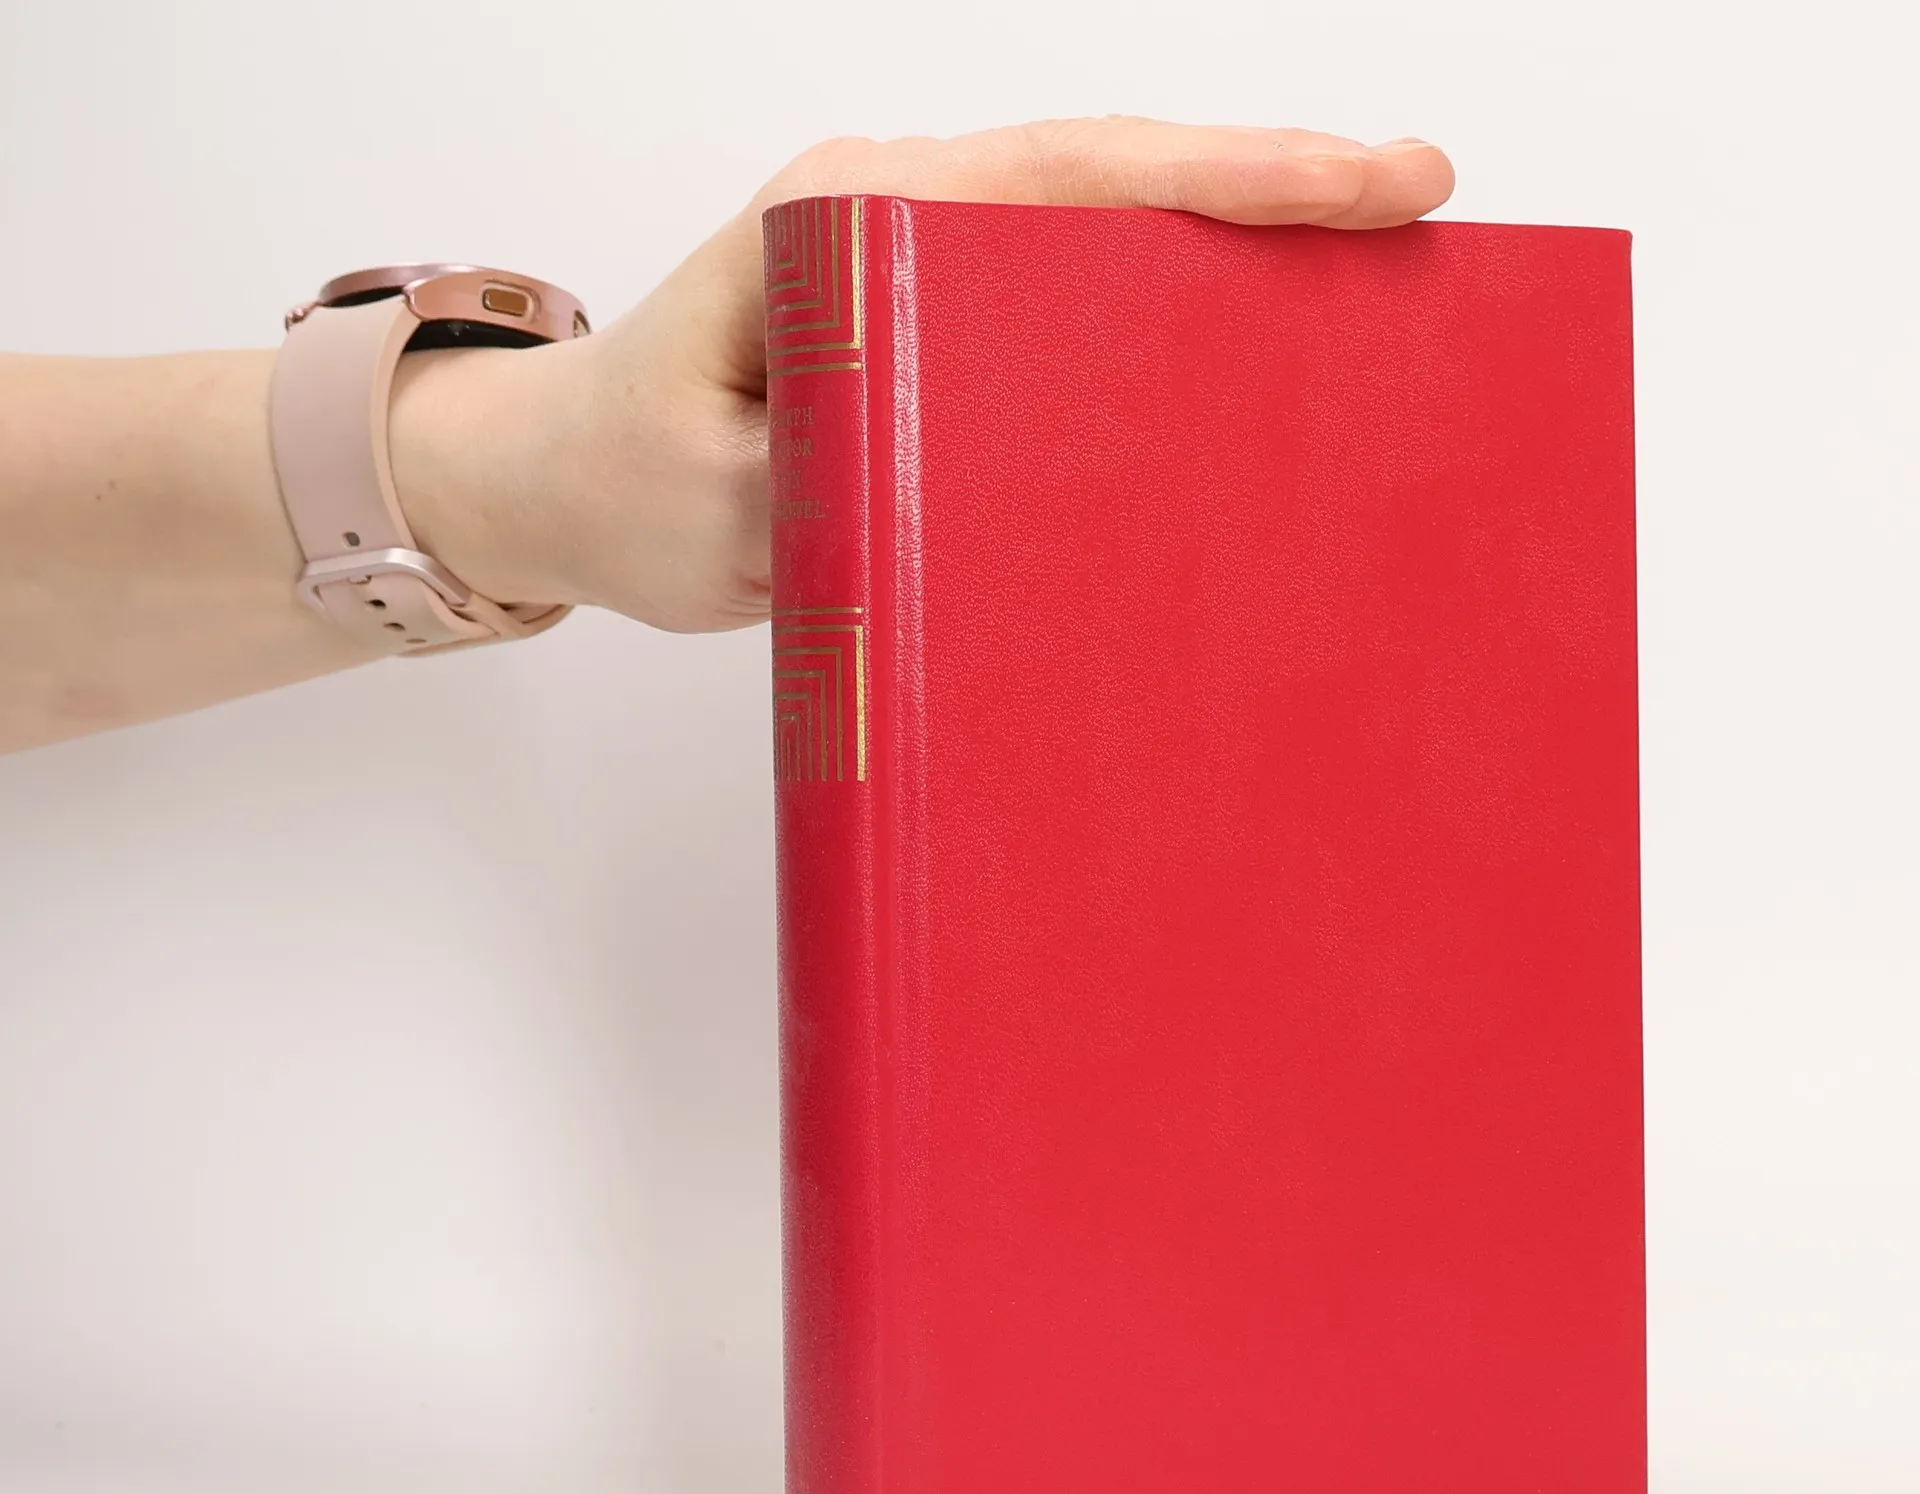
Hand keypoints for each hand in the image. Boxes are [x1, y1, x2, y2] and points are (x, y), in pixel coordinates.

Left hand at [392, 119, 1453, 635]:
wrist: (554, 486)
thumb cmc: (624, 485)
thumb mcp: (730, 508)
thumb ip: (856, 492)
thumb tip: (1010, 501)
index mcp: (848, 215)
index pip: (1072, 179)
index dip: (1228, 177)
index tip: (1366, 183)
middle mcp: (893, 211)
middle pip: (1114, 178)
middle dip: (1270, 183)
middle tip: (1416, 205)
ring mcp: (914, 261)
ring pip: (1101, 229)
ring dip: (1231, 238)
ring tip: (1369, 264)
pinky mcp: (926, 326)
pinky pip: (1064, 303)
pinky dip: (1163, 304)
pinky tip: (1244, 333)